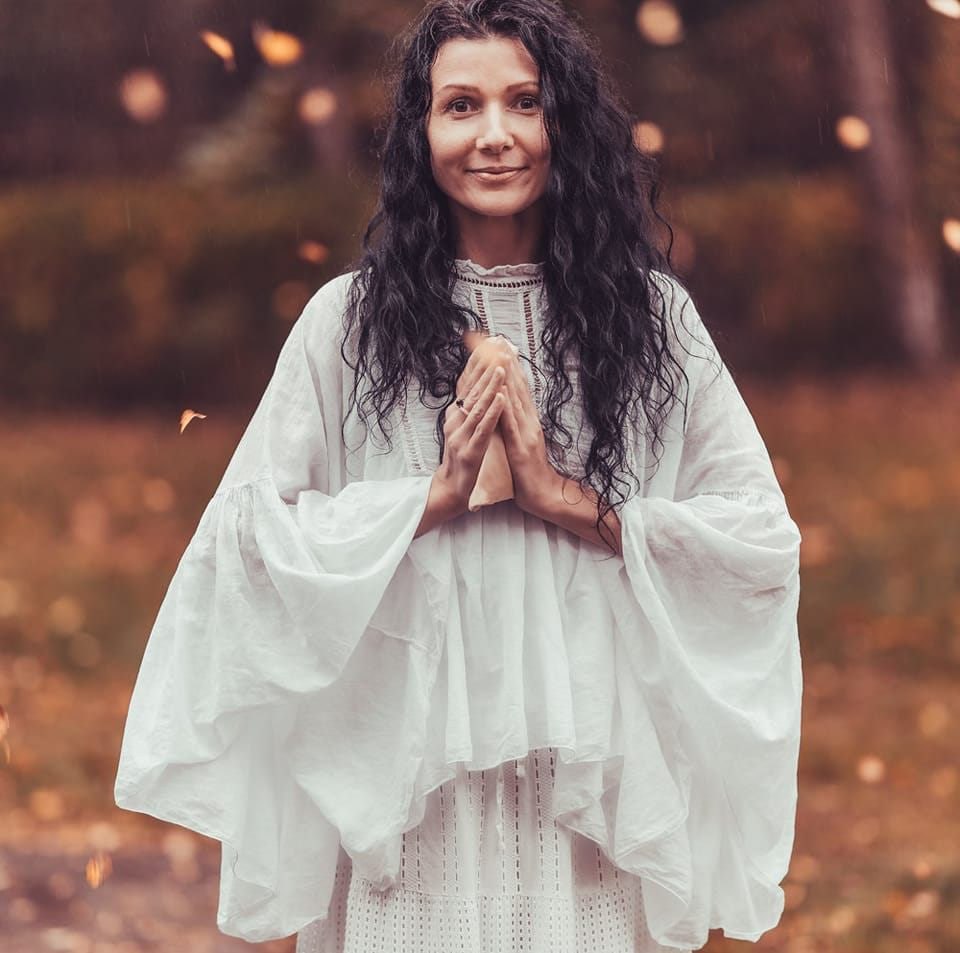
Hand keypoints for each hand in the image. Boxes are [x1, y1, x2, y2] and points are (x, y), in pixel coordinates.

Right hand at [434, 361, 508, 510]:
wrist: (452, 489)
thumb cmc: (462, 457)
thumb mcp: (463, 428)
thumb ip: (468, 408)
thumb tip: (474, 386)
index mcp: (455, 415)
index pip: (466, 384)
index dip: (476, 364)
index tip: (487, 344)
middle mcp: (455, 422)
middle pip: (471, 391)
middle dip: (485, 368)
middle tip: (496, 348)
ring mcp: (461, 436)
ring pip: (478, 407)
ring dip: (490, 386)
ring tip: (501, 368)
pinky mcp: (471, 451)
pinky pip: (483, 428)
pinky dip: (493, 412)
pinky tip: (501, 398)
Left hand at [494, 349, 565, 514]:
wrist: (544, 495)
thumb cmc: (528, 471)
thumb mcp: (520, 441)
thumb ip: (514, 423)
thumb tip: (505, 404)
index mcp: (527, 419)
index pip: (516, 386)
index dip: (506, 364)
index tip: (496, 344)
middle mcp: (529, 421)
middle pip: (516, 386)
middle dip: (504, 361)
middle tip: (494, 338)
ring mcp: (526, 432)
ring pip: (514, 399)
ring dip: (506, 376)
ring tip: (497, 354)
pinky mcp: (521, 447)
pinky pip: (510, 424)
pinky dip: (505, 406)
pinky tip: (499, 391)